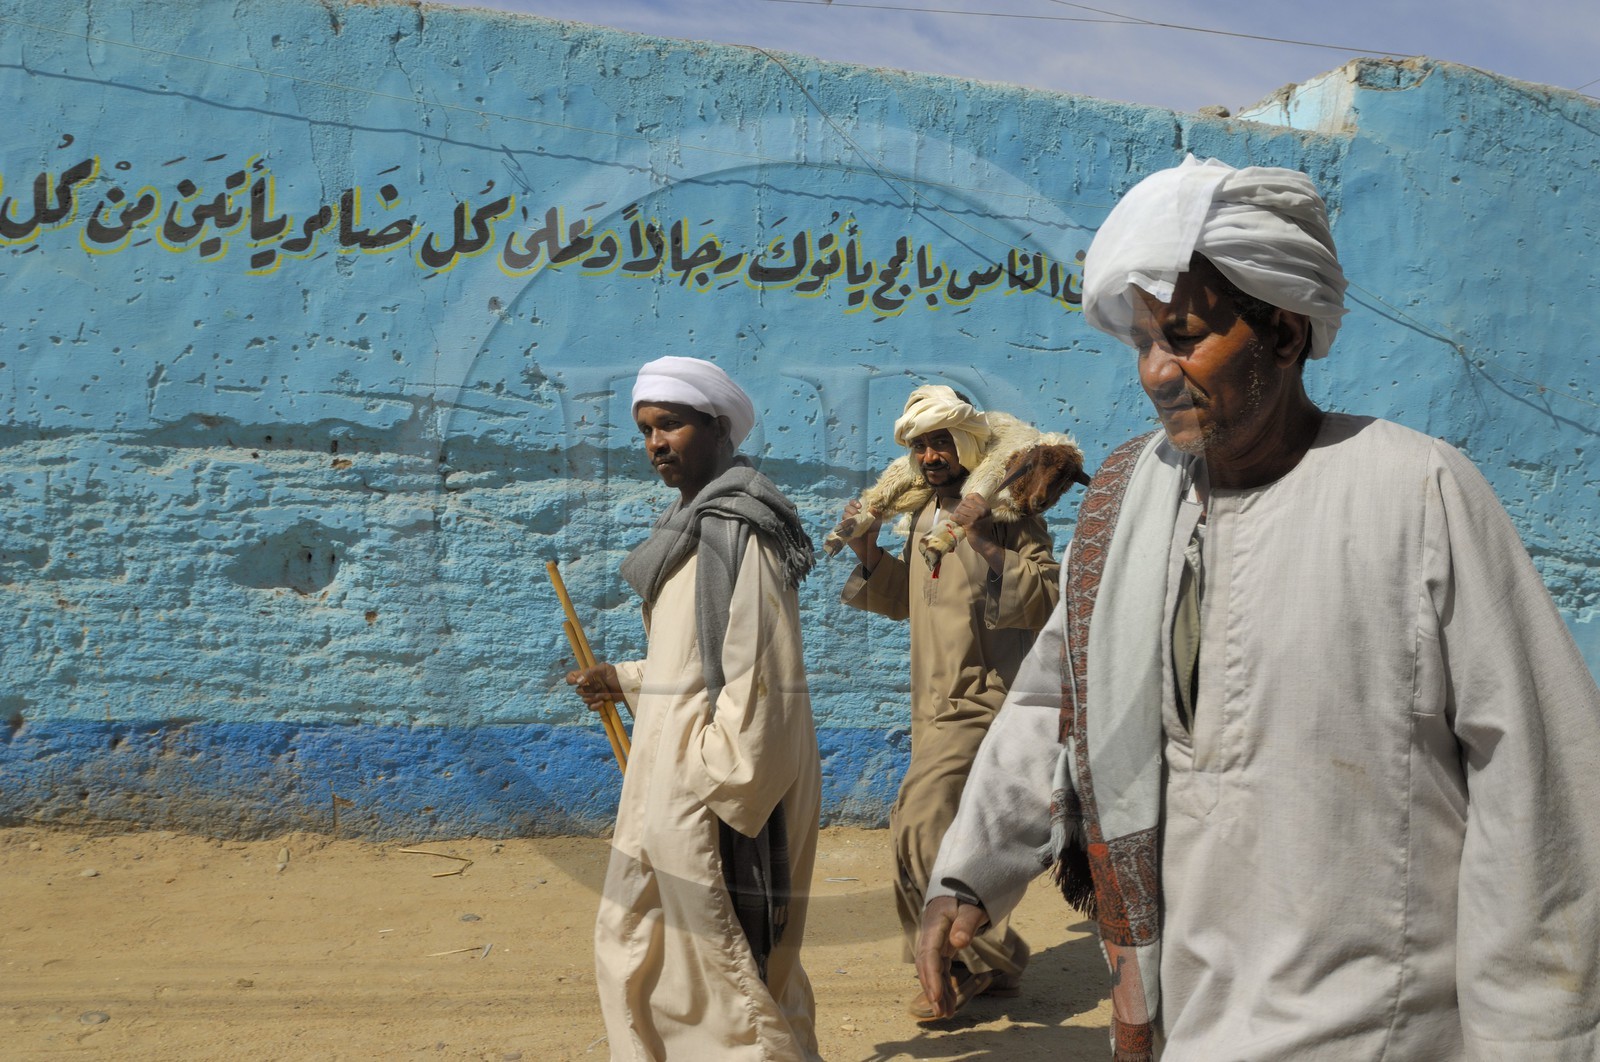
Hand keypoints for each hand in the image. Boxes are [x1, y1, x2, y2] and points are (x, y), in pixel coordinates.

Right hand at [565, 664, 621, 710]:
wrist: (626, 685)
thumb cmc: (614, 673)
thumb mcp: (603, 668)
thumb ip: (589, 673)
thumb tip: (578, 682)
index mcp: (586, 675)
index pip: (571, 677)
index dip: (570, 680)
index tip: (576, 682)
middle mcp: (587, 685)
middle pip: (578, 691)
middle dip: (589, 690)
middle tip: (601, 686)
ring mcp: (592, 695)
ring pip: (585, 700)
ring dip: (595, 697)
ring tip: (606, 693)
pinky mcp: (597, 703)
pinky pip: (590, 707)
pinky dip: (596, 706)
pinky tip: (603, 702)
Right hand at [840, 499, 884, 567]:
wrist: (868, 546)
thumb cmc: (872, 533)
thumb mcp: (877, 523)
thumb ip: (877, 514)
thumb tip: (873, 507)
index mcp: (859, 512)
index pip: (853, 503)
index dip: (854, 502)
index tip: (860, 506)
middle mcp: (852, 516)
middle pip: (847, 508)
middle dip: (851, 509)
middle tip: (857, 513)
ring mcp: (847, 523)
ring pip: (844, 515)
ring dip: (848, 517)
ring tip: (855, 522)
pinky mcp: (843, 530)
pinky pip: (840, 525)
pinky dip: (844, 525)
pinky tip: (850, 527)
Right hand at [914, 895, 990, 1018]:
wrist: (962, 888)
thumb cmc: (968, 897)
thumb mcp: (971, 907)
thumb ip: (966, 923)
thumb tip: (959, 942)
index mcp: (933, 926)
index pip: (929, 955)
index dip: (931, 976)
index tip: (937, 996)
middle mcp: (929, 936)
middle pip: (926, 966)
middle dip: (933, 990)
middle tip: (941, 1012)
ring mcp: (934, 943)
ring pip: (932, 971)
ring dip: (938, 992)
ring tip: (947, 1014)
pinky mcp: (941, 948)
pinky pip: (940, 970)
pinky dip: (945, 986)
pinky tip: (951, 1002)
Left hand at [949, 492, 1003, 574]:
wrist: (986, 544)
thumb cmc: (982, 531)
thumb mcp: (984, 516)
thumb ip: (977, 508)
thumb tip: (963, 501)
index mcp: (986, 507)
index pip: (974, 495)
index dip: (967, 498)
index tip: (964, 505)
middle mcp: (983, 510)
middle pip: (965, 502)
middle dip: (960, 507)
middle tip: (959, 515)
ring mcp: (977, 516)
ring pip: (960, 509)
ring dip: (956, 513)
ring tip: (958, 519)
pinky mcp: (970, 523)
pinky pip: (957, 516)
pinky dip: (954, 518)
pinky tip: (954, 520)